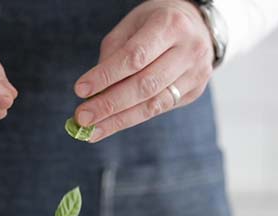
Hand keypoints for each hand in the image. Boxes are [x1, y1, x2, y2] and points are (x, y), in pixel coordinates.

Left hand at [73, 0, 213, 141]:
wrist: (197, 25)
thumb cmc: (154, 23)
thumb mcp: (131, 26)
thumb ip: (113, 55)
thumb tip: (94, 93)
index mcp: (170, 25)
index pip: (134, 57)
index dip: (106, 76)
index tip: (80, 90)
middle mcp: (189, 50)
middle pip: (145, 85)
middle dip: (109, 104)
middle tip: (82, 117)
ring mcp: (196, 73)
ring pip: (153, 104)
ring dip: (118, 120)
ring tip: (92, 130)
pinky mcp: (195, 91)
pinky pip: (159, 109)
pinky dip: (131, 118)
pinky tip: (110, 125)